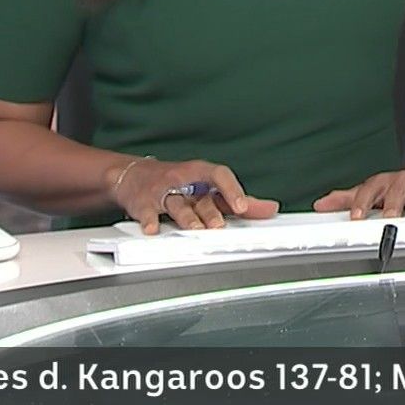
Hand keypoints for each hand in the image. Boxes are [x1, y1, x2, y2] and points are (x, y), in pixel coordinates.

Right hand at [108, 157, 279, 234]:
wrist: (134, 175)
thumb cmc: (178, 182)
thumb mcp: (207, 187)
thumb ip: (237, 199)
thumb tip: (270, 209)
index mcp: (201, 175)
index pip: (220, 175)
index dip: (232, 190)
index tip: (243, 207)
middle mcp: (184, 182)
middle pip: (200, 197)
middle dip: (210, 213)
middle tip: (220, 226)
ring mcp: (163, 192)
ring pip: (177, 204)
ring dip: (187, 217)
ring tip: (195, 229)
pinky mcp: (143, 204)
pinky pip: (147, 212)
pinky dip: (149, 221)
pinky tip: (153, 229)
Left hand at [314, 151, 404, 218]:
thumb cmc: (399, 185)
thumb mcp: (374, 189)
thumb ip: (348, 198)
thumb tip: (319, 205)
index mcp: (384, 183)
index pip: (369, 190)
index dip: (362, 203)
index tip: (356, 218)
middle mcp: (403, 182)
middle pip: (397, 193)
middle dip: (393, 206)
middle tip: (390, 218)